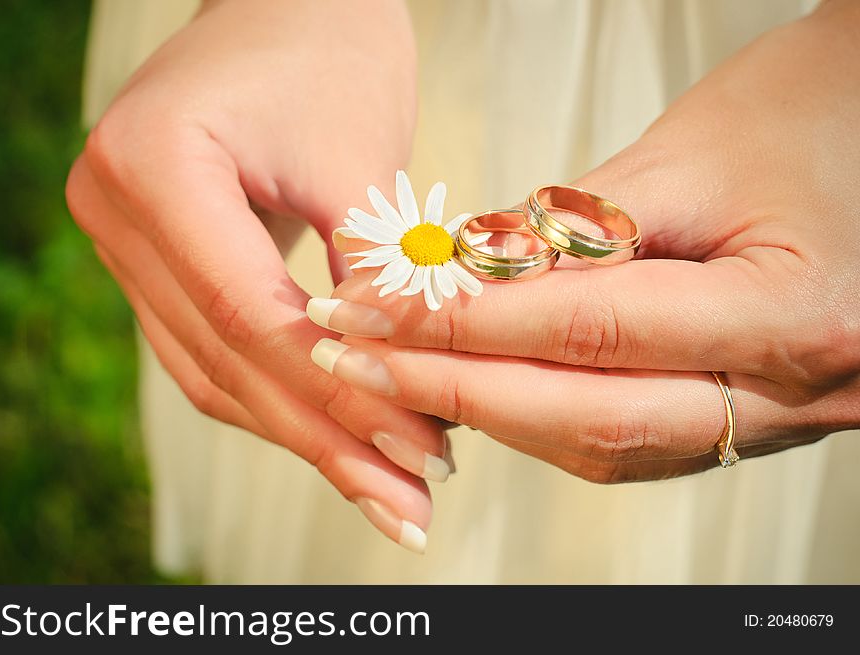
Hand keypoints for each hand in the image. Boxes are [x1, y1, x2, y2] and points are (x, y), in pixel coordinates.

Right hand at [66, 0, 445, 551]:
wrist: (288, 4)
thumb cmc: (330, 50)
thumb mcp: (363, 157)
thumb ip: (377, 274)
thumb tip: (407, 388)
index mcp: (154, 167)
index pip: (250, 315)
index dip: (337, 397)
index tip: (416, 455)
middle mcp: (113, 210)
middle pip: (225, 360)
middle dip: (324, 439)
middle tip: (406, 506)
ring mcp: (123, 241)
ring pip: (211, 371)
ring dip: (302, 434)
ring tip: (383, 488)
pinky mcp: (155, 260)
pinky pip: (212, 349)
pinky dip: (277, 396)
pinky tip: (336, 436)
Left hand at [310, 1, 859, 481]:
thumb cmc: (809, 114)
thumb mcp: (688, 154)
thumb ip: (570, 232)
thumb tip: (459, 279)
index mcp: (789, 315)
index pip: (587, 331)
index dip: (466, 325)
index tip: (372, 310)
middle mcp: (789, 391)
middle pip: (586, 417)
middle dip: (454, 389)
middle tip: (354, 360)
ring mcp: (773, 418)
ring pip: (600, 445)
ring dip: (489, 413)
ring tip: (397, 375)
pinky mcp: (744, 416)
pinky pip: (625, 439)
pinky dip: (541, 417)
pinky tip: (477, 390)